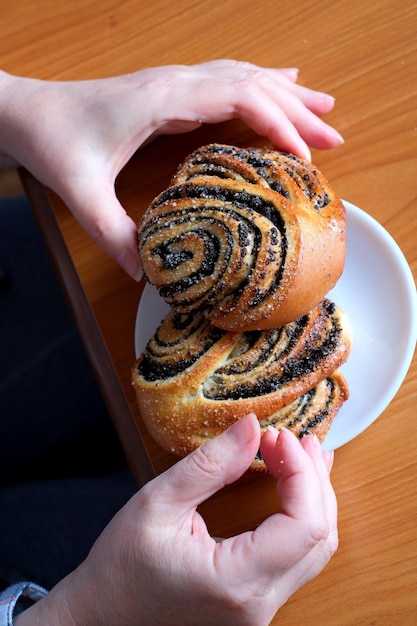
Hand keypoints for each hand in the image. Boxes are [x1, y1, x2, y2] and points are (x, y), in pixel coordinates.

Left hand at [0, 61, 342, 278]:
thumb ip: (113, 233)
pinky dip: (260, 84)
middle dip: (297, 111)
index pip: (238, 98)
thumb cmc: (54, 140)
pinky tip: (279, 85)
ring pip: (244, 76)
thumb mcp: (81, 193)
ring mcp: (174, 83)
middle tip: (334, 137)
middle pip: (253, 84)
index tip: (304, 158)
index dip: (278, 125)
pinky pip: (227, 80)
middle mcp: (175, 83)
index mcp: (162, 100)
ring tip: (323, 109)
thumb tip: (147, 272)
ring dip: (286, 94)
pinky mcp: (170, 92)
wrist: (28, 110)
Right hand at [16, 415, 336, 624]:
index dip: (301, 472)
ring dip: (314, 496)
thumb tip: (252, 427)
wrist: (102, 618)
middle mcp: (259, 604)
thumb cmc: (120, 569)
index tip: (279, 436)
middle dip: (314, 478)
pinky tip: (295, 488)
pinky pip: (298, 558)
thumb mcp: (158, 503)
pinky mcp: (256, 602)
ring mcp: (261, 609)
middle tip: (295, 439)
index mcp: (236, 581)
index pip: (303, 524)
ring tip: (302, 454)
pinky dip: (302, 516)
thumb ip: (211, 464)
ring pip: (315, 549)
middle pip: (319, 536)